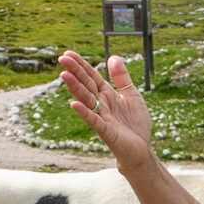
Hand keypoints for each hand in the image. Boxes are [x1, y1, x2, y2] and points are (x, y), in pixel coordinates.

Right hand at [52, 49, 156, 168]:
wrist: (141, 150)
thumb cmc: (135, 124)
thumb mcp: (131, 95)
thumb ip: (121, 78)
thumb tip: (113, 56)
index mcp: (107, 94)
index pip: (91, 76)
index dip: (81, 65)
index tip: (68, 53)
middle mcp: (101, 104)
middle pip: (86, 85)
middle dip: (75, 72)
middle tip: (61, 58)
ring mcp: (102, 117)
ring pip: (87, 100)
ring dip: (75, 88)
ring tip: (64, 75)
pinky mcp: (106, 131)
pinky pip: (93, 120)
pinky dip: (84, 112)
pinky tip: (74, 104)